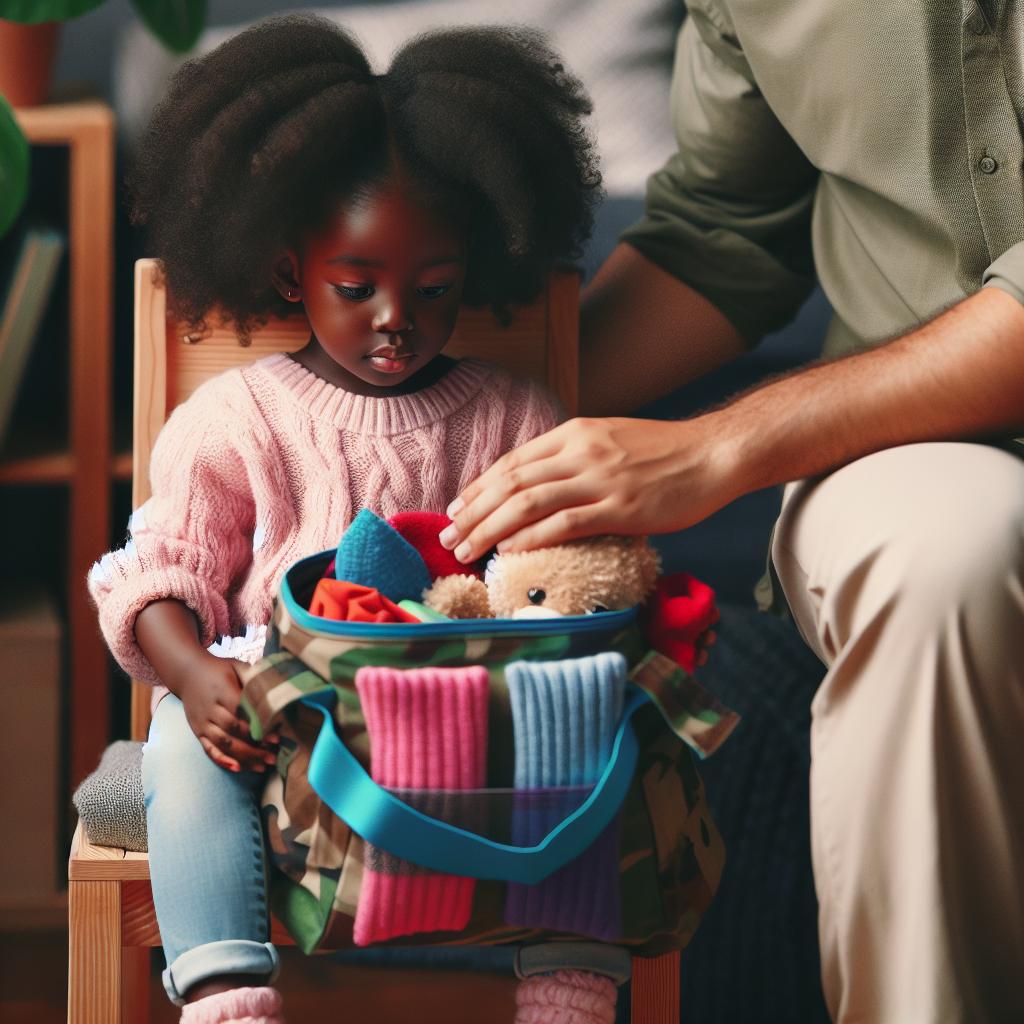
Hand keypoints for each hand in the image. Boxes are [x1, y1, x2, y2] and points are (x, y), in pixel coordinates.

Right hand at [173, 652, 279, 772]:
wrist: (187, 672)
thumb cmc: (219, 669)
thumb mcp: (236, 666)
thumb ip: (254, 677)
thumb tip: (279, 684)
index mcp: (222, 691)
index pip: (241, 712)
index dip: (258, 726)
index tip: (276, 737)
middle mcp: (210, 709)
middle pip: (232, 731)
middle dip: (254, 747)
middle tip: (274, 756)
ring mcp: (203, 723)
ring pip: (222, 744)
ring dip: (243, 757)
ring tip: (263, 766)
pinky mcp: (198, 732)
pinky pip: (209, 749)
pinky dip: (222, 760)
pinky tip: (238, 768)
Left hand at [440, 416, 738, 561]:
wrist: (714, 454)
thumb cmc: (664, 453)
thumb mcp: (610, 440)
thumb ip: (574, 457)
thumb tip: (538, 484)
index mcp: (574, 434)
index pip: (513, 462)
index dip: (479, 487)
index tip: (458, 508)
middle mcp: (581, 452)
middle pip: (511, 483)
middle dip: (473, 511)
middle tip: (448, 535)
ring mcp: (600, 479)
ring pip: (528, 503)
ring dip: (489, 528)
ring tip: (465, 549)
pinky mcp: (621, 508)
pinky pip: (564, 523)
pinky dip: (530, 537)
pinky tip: (508, 550)